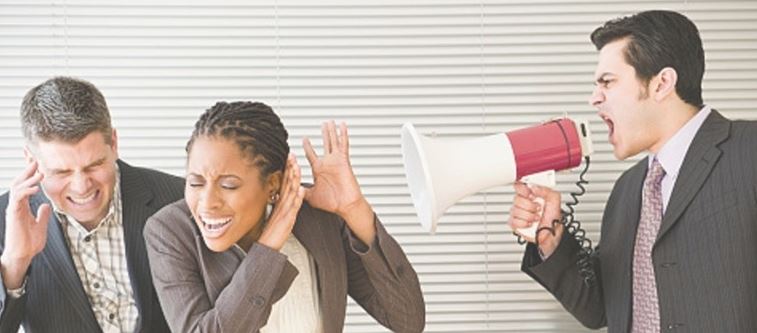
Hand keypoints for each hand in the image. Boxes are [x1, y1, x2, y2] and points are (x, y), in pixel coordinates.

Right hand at [1, 161, 50, 287]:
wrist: (23, 256)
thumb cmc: (29, 243)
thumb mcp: (40, 225)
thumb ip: (42, 215)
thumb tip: (46, 206)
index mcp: (23, 205)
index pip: (26, 185)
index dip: (30, 173)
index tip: (36, 160)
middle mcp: (17, 204)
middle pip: (19, 182)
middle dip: (26, 169)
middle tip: (34, 157)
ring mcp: (14, 208)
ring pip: (17, 187)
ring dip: (28, 178)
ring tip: (39, 170)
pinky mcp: (14, 214)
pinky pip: (18, 199)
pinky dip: (26, 191)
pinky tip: (36, 188)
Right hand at [258, 154, 304, 250]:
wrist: (266, 247)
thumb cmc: (272, 233)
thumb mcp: (278, 215)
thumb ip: (282, 204)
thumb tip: (286, 195)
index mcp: (279, 203)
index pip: (283, 182)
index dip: (287, 170)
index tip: (289, 158)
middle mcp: (281, 205)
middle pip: (286, 183)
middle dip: (289, 169)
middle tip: (291, 156)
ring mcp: (284, 211)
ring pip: (289, 191)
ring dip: (293, 178)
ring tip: (296, 166)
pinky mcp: (287, 220)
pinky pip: (293, 207)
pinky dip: (297, 198)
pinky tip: (300, 190)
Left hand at [303, 121, 365, 218]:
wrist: (345, 205)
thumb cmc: (332, 203)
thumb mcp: (311, 196)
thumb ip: (302, 191)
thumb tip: (292, 188)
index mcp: (319, 170)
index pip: (311, 155)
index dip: (307, 147)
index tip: (304, 139)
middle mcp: (327, 163)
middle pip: (325, 144)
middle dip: (323, 134)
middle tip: (323, 124)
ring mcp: (335, 161)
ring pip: (332, 142)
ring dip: (331, 131)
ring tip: (330, 122)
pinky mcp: (342, 160)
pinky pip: (343, 145)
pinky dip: (343, 135)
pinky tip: (342, 126)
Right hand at [508, 183, 562, 256]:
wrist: (552, 233)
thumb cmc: (553, 217)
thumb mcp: (554, 199)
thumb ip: (545, 190)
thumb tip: (533, 187)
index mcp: (530, 194)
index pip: (518, 185)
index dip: (523, 189)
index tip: (531, 194)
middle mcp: (522, 202)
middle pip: (516, 199)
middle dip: (530, 206)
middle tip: (538, 208)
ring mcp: (518, 213)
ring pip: (515, 210)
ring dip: (529, 216)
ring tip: (536, 217)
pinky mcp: (514, 223)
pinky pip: (513, 221)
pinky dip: (524, 223)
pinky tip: (530, 223)